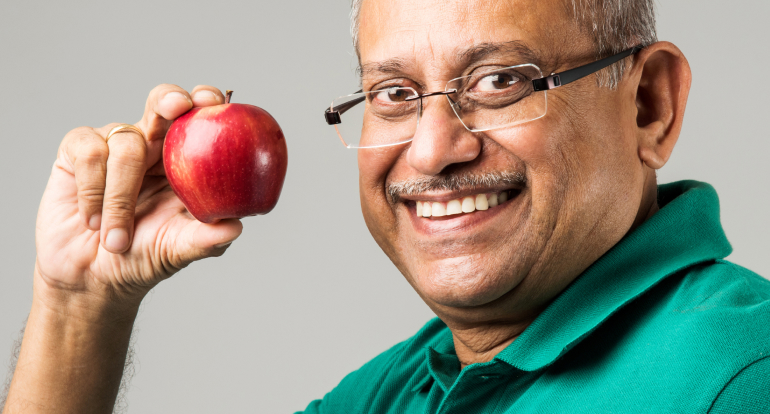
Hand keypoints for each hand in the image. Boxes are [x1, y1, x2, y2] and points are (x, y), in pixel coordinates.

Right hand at [34, 84, 243, 308]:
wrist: (91, 276)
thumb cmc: (142, 257)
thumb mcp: (177, 250)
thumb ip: (205, 239)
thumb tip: (236, 228)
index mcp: (184, 160)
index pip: (200, 119)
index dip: (206, 101)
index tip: (213, 102)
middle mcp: (152, 144)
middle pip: (163, 101)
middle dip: (170, 99)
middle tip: (178, 106)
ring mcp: (115, 143)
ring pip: (126, 143)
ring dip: (120, 196)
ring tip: (116, 239)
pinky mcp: (77, 150)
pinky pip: (89, 152)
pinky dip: (93, 191)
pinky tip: (93, 220)